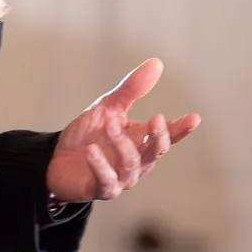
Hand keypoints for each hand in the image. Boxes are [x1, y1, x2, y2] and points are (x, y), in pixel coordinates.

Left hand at [47, 58, 199, 201]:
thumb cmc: (89, 134)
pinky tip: (91, 150)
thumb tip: (156, 63)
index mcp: (141, 140)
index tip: (194, 118)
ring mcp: (121, 177)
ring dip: (122, 144)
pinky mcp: (101, 189)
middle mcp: (137, 161)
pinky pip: (105, 180)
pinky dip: (100, 165)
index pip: (167, 135)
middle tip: (156, 118)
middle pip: (155, 152)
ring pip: (131, 164)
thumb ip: (131, 89)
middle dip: (158, 136)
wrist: (56, 159)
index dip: (181, 128)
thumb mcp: (108, 107)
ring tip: (110, 125)